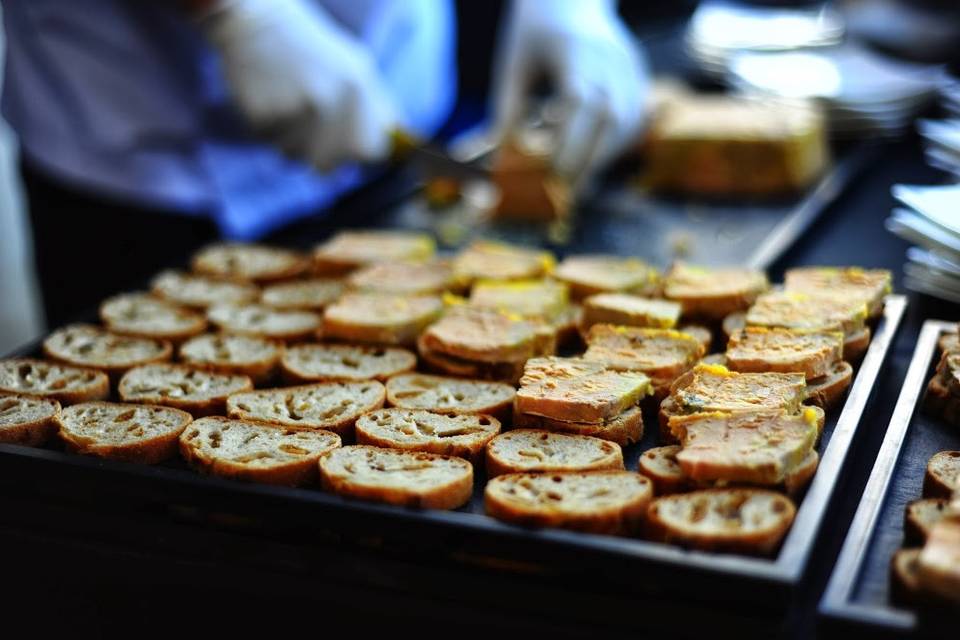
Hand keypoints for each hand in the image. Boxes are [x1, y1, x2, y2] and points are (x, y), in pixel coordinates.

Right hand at [202, 0, 396, 170]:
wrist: (256, 22)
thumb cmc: (310, 48)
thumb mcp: (356, 67)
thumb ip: (378, 108)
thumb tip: (394, 147)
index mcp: (358, 89)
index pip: (369, 152)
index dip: (357, 153)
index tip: (349, 148)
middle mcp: (330, 102)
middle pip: (328, 165)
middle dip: (319, 154)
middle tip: (310, 127)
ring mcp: (296, 111)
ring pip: (295, 156)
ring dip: (291, 142)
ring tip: (289, 107)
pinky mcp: (264, 115)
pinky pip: (269, 143)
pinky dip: (269, 129)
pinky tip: (270, 101)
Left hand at [492, 0, 648, 178]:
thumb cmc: (533, 33)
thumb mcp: (512, 66)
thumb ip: (507, 111)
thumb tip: (500, 162)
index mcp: (574, 48)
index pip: (578, 101)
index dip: (568, 142)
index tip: (550, 174)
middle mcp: (609, 56)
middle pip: (610, 116)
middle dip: (589, 159)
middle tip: (564, 192)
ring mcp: (629, 65)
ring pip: (628, 121)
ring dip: (603, 157)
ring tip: (577, 183)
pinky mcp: (638, 74)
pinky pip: (635, 118)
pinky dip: (614, 145)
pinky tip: (592, 159)